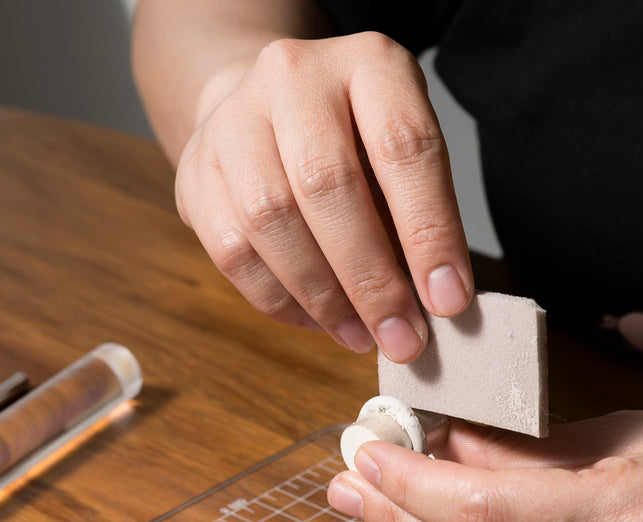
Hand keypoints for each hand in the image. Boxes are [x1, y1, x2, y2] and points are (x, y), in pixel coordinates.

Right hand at [175, 32, 472, 362]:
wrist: (264, 105)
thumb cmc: (352, 139)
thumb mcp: (400, 149)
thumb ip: (416, 215)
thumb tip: (433, 303)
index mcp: (368, 63)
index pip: (403, 148)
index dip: (429, 232)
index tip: (447, 300)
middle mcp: (293, 77)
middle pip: (327, 185)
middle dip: (370, 278)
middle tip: (401, 337)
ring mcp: (233, 120)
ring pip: (270, 220)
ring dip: (321, 296)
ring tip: (359, 334)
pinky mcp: (195, 169)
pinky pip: (231, 250)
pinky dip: (278, 300)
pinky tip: (315, 319)